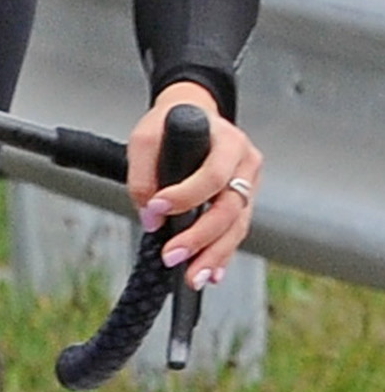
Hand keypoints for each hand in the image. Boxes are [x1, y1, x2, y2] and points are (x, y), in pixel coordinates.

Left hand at [130, 82, 260, 288]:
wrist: (190, 114)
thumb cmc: (169, 125)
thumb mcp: (145, 139)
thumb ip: (143, 177)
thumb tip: (150, 218)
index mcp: (227, 140)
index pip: (213, 175)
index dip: (185, 196)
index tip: (156, 209)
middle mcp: (245, 163)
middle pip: (230, 207)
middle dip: (200, 236)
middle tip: (173, 256)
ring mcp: (249, 184)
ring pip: (236, 226)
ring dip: (214, 255)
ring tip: (193, 277)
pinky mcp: (243, 202)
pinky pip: (234, 232)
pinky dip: (221, 254)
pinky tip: (210, 273)